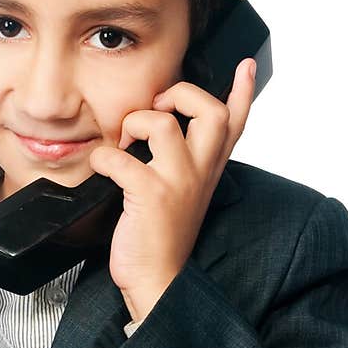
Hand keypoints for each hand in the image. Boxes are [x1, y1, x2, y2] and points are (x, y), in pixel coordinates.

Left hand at [88, 57, 256, 323]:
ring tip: (125, 142)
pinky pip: (120, 157)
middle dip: (182, 94)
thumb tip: (164, 131)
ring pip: (163, 123)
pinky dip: (103, 158)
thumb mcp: (184, 195)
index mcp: (209, 170)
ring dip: (135, 122)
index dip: (242, 92)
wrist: (158, 281)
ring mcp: (177, 182)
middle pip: (211, 110)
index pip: (236, 123)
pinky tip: (101, 169)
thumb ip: (184, 164)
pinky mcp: (150, 195)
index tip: (246, 65)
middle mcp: (200, 172)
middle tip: (160, 108)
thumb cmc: (163, 239)